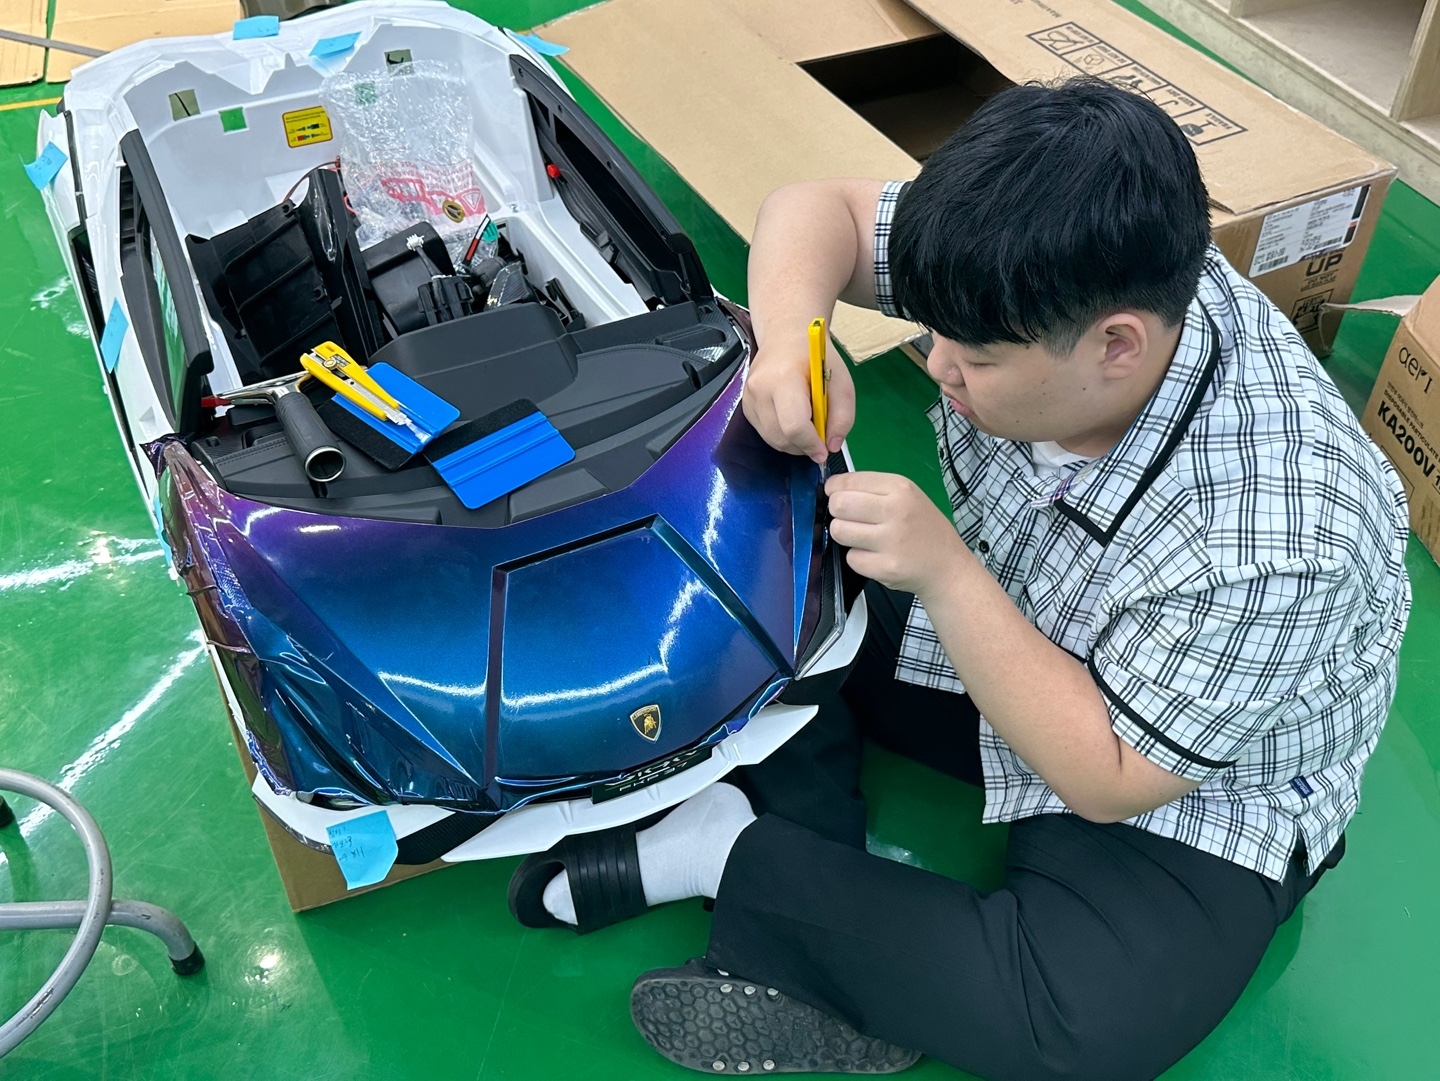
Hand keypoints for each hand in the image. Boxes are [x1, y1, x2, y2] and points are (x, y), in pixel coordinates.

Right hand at [743, 333, 855, 463]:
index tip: (824, 452)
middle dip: (803, 447)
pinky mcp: (745, 406)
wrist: (785, 337)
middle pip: (781, 438)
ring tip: (808, 428)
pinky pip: (765, 434)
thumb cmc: (815, 357)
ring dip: (793, 444)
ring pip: (772, 440)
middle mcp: (760, 390)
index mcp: (784, 379)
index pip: (794, 425)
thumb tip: (831, 446)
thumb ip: (842, 416)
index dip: (810, 444)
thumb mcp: (841, 382)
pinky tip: (793, 421)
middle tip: (820, 439)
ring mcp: (748, 399)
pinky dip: (782, 436)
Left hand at [825, 471, 971, 594]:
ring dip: (845, 536)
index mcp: (899, 488)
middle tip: (850, 520)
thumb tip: (832, 489)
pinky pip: (851, 559)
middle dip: (837, 513)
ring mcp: (891, 541)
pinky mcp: (885, 567)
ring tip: (862, 538)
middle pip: (839, 505)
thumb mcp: (907, 496)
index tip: (837, 496)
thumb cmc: (923, 528)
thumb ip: (872, 490)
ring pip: (839, 531)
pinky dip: (858, 559)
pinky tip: (875, 556)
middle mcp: (896, 511)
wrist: (948, 565)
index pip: (848, 482)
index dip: (834, 490)